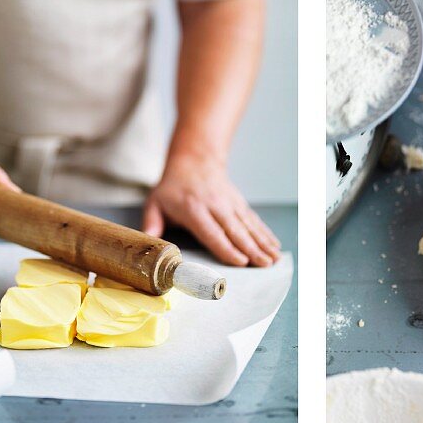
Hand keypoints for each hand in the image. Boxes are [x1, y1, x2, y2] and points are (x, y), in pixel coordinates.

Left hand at [143, 150, 280, 267]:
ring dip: (263, 243)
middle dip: (252, 249)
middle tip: (264, 264)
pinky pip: (254, 221)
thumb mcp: (155, 202)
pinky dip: (266, 233)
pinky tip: (275, 246)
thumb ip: (151, 223)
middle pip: (236, 231)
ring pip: (249, 226)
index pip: (212, 232)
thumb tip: (147, 241)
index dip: (227, 248)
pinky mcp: (239, 204)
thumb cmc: (173, 187)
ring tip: (274, 259)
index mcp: (194, 209)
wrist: (194, 158)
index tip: (241, 261)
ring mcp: (230, 204)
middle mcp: (215, 206)